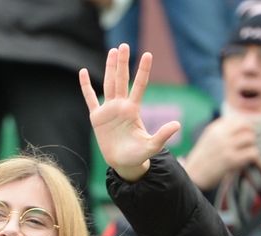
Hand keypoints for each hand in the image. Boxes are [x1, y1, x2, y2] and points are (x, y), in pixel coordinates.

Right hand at [80, 44, 181, 181]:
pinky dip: (86, 86)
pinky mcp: (97, 117)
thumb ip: (163, 135)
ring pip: (109, 84)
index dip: (143, 71)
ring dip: (109, 68)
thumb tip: (177, 124)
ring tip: (112, 51)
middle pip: (121, 80)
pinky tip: (82, 72)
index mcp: (133, 110)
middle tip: (123, 45)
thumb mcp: (152, 146)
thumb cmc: (138, 155)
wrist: (123, 164)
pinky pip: (90, 98)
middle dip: (122, 63)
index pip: (139, 86)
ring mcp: (108, 110)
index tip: (147, 54)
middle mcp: (121, 106)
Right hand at [182, 116, 260, 189]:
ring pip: (250, 138)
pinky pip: (252, 153)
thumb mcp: (209, 139)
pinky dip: (252, 157)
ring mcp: (226, 147)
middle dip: (250, 135)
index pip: (238, 119)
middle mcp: (220, 135)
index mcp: (215, 128)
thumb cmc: (202, 159)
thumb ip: (222, 130)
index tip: (245, 135)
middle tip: (248, 145)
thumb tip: (244, 126)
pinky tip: (245, 161)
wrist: (193, 177)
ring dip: (251, 146)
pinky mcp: (231, 160)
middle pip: (246, 127)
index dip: (245, 127)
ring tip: (246, 153)